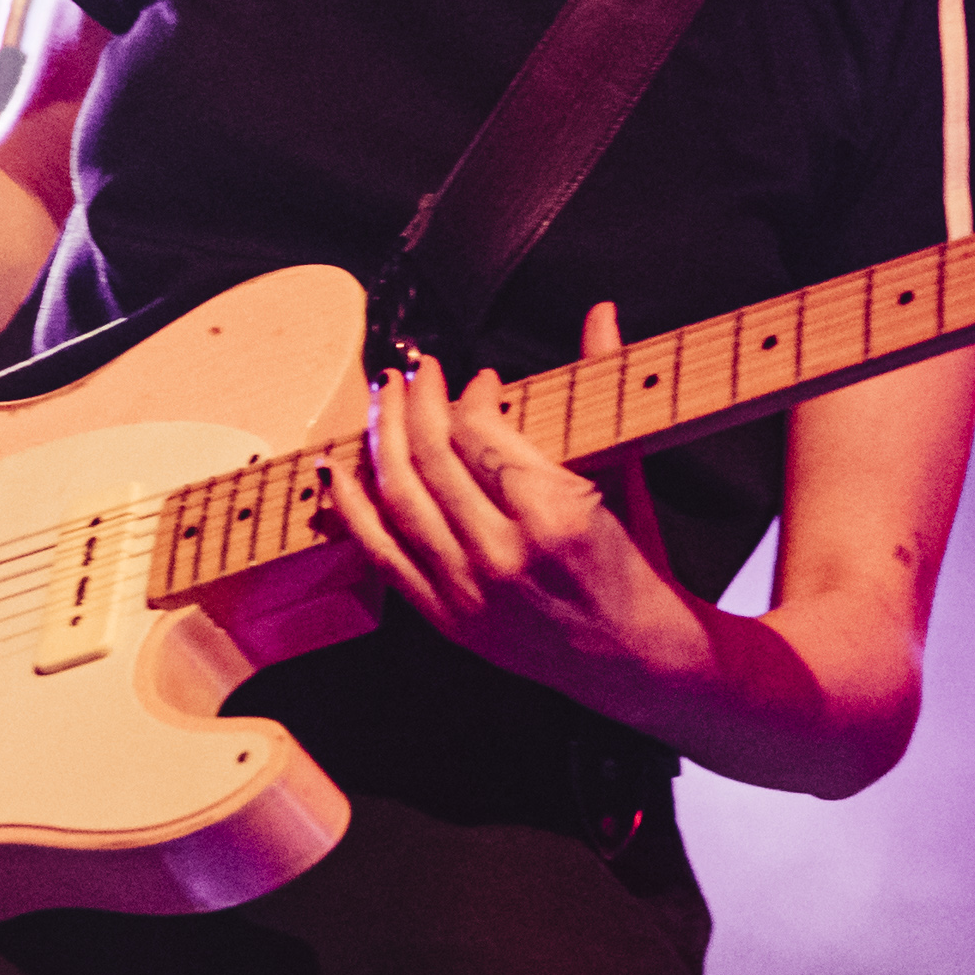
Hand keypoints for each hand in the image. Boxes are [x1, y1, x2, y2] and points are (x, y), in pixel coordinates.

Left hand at [327, 303, 706, 706]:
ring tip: (382, 401)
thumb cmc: (636, 567)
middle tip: (416, 373)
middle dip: (416, 401)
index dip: (469, 394)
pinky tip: (335, 472)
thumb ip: (606, 383)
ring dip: (382, 439)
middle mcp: (506, 552)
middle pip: (433, 457)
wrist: (639, 661)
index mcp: (556, 512)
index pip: (481, 431)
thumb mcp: (625, 472)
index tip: (476, 381)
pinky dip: (352, 510)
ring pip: (402, 497)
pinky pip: (383, 554)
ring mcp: (471, 590)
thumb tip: (601, 313)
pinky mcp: (449, 619)